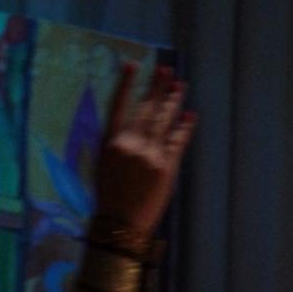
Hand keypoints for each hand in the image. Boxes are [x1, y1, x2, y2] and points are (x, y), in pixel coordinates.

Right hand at [92, 63, 194, 238]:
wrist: (120, 226)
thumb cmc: (109, 200)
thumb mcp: (102, 168)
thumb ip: (115, 145)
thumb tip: (127, 128)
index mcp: (111, 143)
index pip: (118, 105)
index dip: (126, 84)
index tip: (133, 65)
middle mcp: (130, 144)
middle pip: (146, 109)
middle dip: (157, 88)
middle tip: (167, 70)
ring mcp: (149, 155)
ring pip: (163, 121)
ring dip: (173, 101)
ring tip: (180, 85)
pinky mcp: (166, 168)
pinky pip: (177, 141)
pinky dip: (184, 127)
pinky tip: (190, 114)